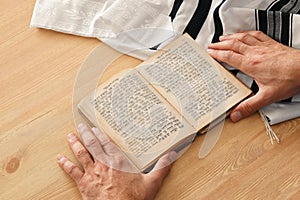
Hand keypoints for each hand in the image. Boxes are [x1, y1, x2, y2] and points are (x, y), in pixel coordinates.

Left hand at [57, 123, 176, 199]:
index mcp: (118, 161)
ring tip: (70, 136)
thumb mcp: (152, 183)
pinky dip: (65, 164)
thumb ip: (162, 167)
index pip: (107, 143)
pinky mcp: (84, 184)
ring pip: (81, 154)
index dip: (100, 134)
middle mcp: (103, 164)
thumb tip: (172, 155)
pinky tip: (60, 158)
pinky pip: (72, 171)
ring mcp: (92, 173)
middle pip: (92, 145)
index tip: (95, 126)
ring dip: (75, 144)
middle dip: (86, 134)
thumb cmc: (134, 199)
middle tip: (80, 125)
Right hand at [207, 31, 299, 121]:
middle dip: (220, 44)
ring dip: (231, 37)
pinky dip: (247, 33)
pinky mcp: (271, 44)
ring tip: (223, 37)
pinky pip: (256, 35)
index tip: (209, 53)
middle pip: (232, 45)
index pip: (229, 57)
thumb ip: (249, 106)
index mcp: (250, 64)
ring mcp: (263, 47)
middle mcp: (255, 53)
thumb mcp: (267, 97)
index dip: (217, 54)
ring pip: (242, 38)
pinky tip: (245, 33)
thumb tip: (236, 114)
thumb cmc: (290, 79)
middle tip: (211, 45)